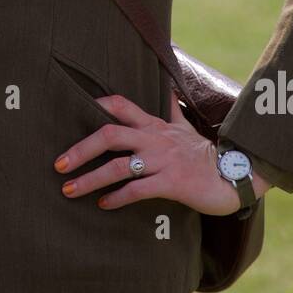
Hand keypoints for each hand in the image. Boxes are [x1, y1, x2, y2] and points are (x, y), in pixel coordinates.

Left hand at [53, 88, 254, 214]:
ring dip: (90, 179)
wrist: (234, 174)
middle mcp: (155, 139)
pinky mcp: (171, 182)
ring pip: (118, 166)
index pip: (122, 106)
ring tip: (70, 190)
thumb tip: (167, 88)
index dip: (98, 105)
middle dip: (80, 150)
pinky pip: (137, 189)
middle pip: (109, 135)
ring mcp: (163, 160)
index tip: (74, 110)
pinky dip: (117, 197)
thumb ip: (171, 110)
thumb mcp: (185, 127)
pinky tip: (104, 204)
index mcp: (155, 125)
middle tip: (58, 164)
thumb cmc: (204, 153)